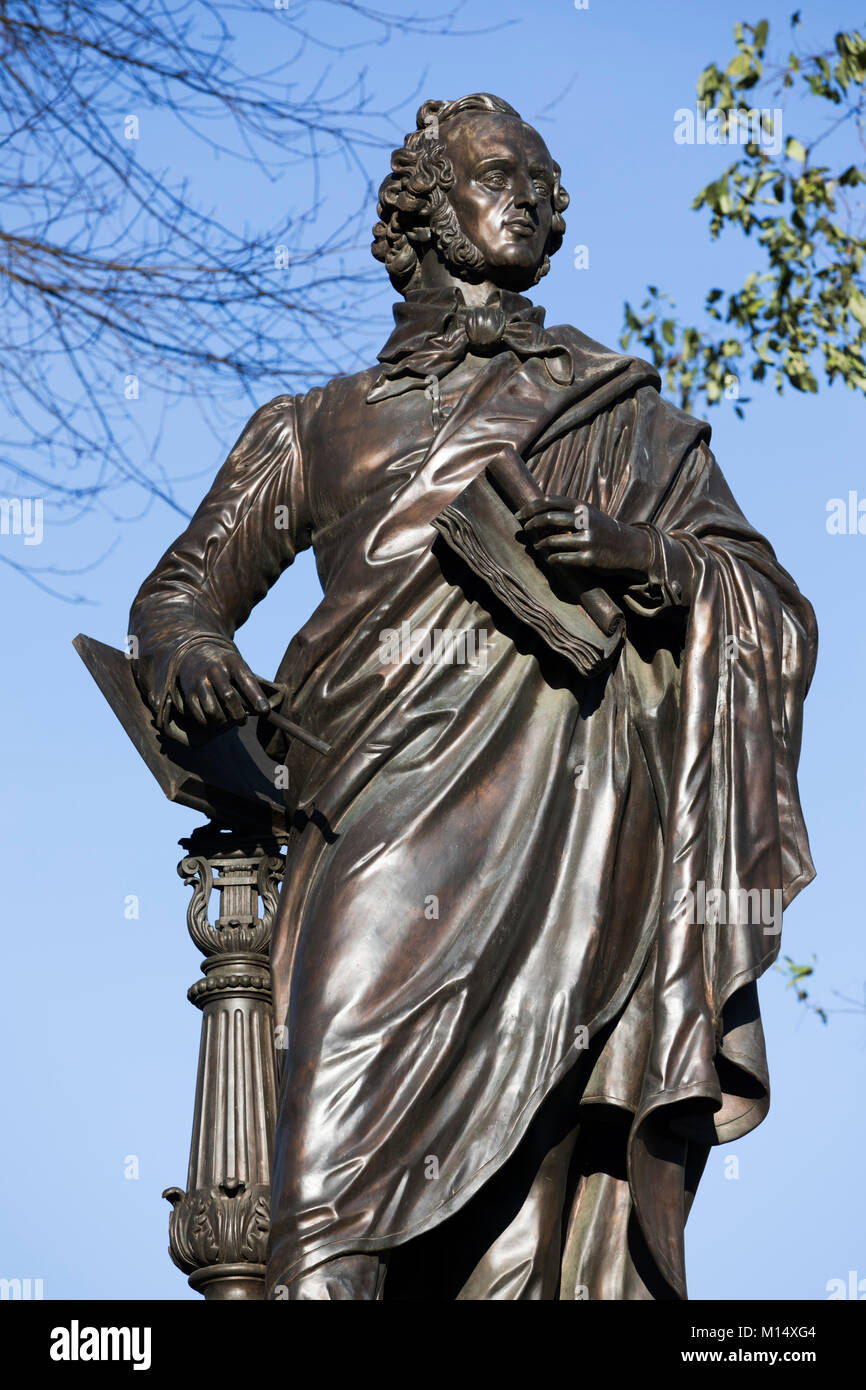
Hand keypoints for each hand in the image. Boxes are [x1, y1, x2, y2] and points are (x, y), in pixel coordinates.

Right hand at [175, 639, 269, 725]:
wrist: (194, 655)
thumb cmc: (226, 667)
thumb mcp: (239, 666)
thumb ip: (251, 684)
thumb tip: (265, 711)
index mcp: (232, 661)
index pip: (246, 681)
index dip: (256, 698)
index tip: (265, 712)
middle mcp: (214, 669)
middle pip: (228, 697)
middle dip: (239, 714)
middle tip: (243, 721)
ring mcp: (199, 680)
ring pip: (212, 710)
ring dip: (223, 722)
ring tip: (228, 722)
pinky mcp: (189, 692)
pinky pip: (199, 715)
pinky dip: (209, 723)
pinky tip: (214, 720)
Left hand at [516, 496, 651, 579]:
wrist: (629, 548)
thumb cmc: (602, 530)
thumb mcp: (588, 515)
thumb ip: (567, 512)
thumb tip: (536, 515)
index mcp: (582, 506)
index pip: (549, 501)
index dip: (530, 508)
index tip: (518, 515)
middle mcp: (584, 520)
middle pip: (548, 518)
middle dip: (531, 525)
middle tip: (525, 530)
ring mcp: (588, 539)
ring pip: (552, 541)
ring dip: (540, 544)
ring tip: (537, 546)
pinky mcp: (590, 558)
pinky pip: (562, 558)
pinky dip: (552, 559)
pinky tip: (550, 559)